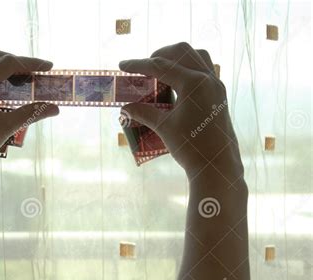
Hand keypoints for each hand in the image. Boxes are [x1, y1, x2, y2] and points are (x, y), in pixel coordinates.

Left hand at [0, 48, 58, 180]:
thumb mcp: (6, 128)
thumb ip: (31, 113)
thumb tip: (55, 108)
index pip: (6, 63)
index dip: (30, 63)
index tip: (49, 66)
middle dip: (16, 62)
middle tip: (35, 73)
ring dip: (4, 68)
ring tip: (23, 81)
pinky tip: (6, 91)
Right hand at [119, 42, 242, 182]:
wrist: (217, 165)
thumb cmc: (190, 147)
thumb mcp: (163, 127)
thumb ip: (144, 113)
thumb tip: (126, 107)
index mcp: (193, 84)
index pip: (161, 66)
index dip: (139, 64)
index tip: (122, 65)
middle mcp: (207, 78)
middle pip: (181, 51)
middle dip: (159, 55)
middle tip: (144, 68)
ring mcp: (216, 85)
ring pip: (196, 56)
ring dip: (176, 58)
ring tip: (161, 71)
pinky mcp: (219, 94)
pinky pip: (204, 69)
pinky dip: (188, 68)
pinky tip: (177, 83)